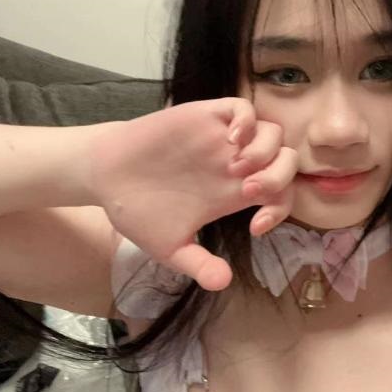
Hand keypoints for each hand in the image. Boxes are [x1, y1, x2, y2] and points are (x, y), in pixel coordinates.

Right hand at [87, 98, 296, 290]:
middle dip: (280, 177)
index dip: (280, 211)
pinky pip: (242, 108)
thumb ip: (198, 264)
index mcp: (234, 194)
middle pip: (285, 161)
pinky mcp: (204, 117)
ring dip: (266, 151)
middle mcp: (235, 164)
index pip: (280, 195)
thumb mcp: (169, 248)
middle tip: (248, 191)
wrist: (105, 177)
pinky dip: (248, 121)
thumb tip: (222, 283)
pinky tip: (233, 139)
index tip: (255, 227)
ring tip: (237, 168)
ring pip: (272, 133)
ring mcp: (222, 139)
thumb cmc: (140, 211)